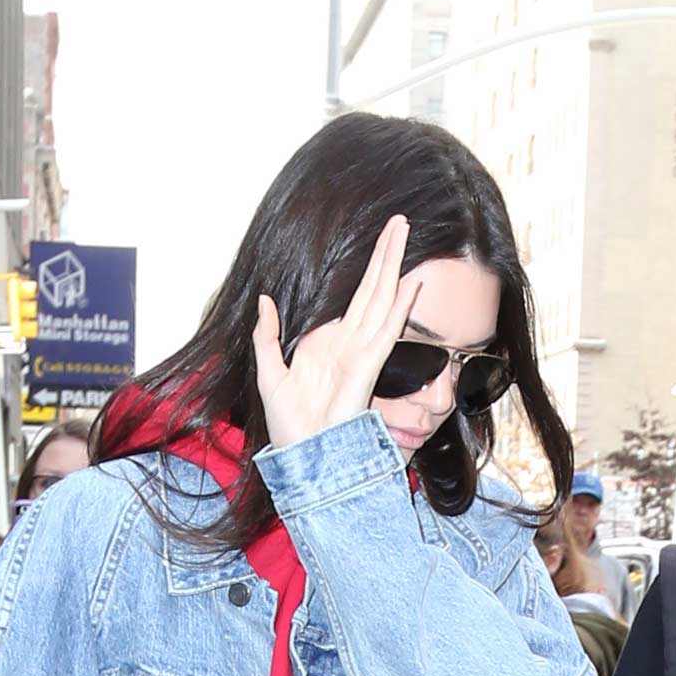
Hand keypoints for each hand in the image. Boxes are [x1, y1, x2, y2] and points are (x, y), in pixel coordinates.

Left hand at [253, 214, 417, 450]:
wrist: (302, 455)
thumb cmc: (289, 426)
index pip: (354, 298)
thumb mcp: (268, 374)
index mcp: (329, 343)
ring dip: (393, 266)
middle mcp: (350, 344)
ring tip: (404, 233)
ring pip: (383, 299)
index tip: (378, 240)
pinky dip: (399, 307)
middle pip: (373, 289)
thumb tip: (265, 301)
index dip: (367, 269)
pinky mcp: (368, 367)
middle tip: (400, 221)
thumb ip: (267, 337)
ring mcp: (362, 353)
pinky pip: (387, 331)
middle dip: (386, 254)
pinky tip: (410, 283)